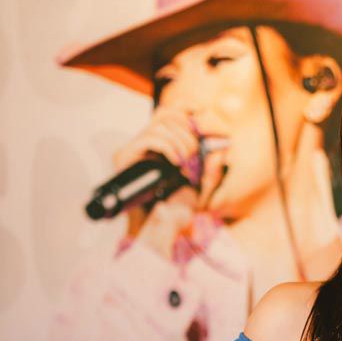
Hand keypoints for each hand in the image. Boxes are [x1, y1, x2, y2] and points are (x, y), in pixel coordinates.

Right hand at [111, 106, 228, 255]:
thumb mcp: (201, 189)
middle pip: (166, 116)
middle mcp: (142, 144)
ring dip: (179, 142)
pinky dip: (167, 146)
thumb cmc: (178, 210)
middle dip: (188, 135)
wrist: (157, 227)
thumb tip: (219, 151)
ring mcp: (131, 149)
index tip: (205, 127)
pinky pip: (149, 138)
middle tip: (195, 157)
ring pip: (159, 125)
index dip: (188, 113)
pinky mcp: (123, 156)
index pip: (169, 113)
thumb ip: (212, 171)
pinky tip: (176, 162)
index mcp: (159, 146)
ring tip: (186, 163)